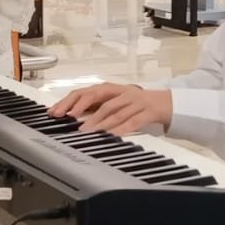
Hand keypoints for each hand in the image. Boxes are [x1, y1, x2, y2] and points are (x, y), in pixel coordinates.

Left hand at [52, 81, 172, 135]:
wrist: (168, 103)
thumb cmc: (139, 105)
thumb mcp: (116, 104)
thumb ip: (97, 109)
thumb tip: (73, 117)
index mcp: (110, 90)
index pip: (84, 92)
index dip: (69, 101)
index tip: (55, 112)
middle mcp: (120, 92)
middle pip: (95, 96)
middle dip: (79, 106)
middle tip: (67, 118)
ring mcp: (135, 100)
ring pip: (112, 109)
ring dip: (98, 120)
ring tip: (86, 129)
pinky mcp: (148, 110)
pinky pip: (133, 120)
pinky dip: (122, 128)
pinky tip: (113, 135)